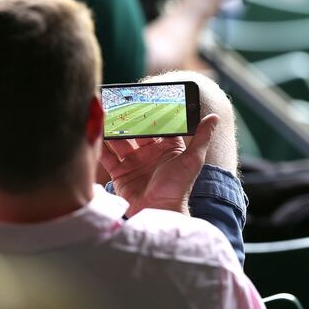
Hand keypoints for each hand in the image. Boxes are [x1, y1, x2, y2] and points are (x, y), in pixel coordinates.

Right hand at [100, 114, 218, 215]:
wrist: (158, 212)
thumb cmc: (178, 188)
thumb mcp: (192, 160)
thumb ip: (202, 137)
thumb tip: (214, 117)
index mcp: (167, 148)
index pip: (158, 124)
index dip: (151, 112)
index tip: (143, 97)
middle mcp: (149, 153)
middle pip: (136, 131)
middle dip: (128, 118)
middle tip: (118, 103)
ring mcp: (133, 162)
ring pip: (120, 140)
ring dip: (112, 129)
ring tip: (104, 114)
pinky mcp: (120, 173)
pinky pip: (107, 156)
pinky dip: (100, 146)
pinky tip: (94, 134)